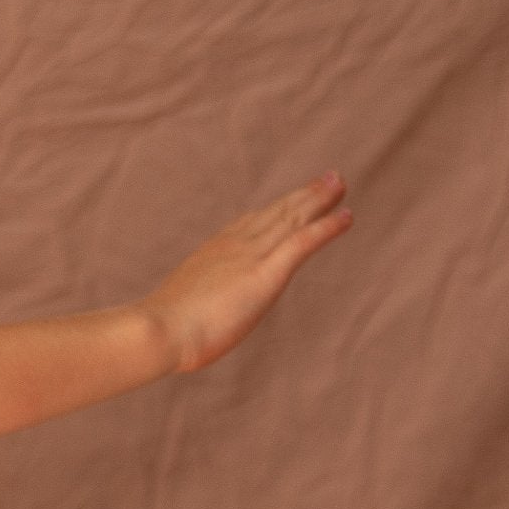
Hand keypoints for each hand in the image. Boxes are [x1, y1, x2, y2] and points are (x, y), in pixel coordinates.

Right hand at [143, 171, 351, 375]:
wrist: (161, 329)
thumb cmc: (163, 329)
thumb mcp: (178, 310)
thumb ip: (190, 307)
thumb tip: (184, 323)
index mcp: (215, 252)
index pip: (251, 223)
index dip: (275, 210)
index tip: (290, 199)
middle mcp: (236, 245)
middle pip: (277, 212)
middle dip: (304, 194)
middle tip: (329, 178)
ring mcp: (252, 255)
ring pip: (293, 218)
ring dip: (320, 199)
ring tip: (340, 184)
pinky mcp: (268, 272)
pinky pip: (303, 241)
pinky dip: (328, 227)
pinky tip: (347, 216)